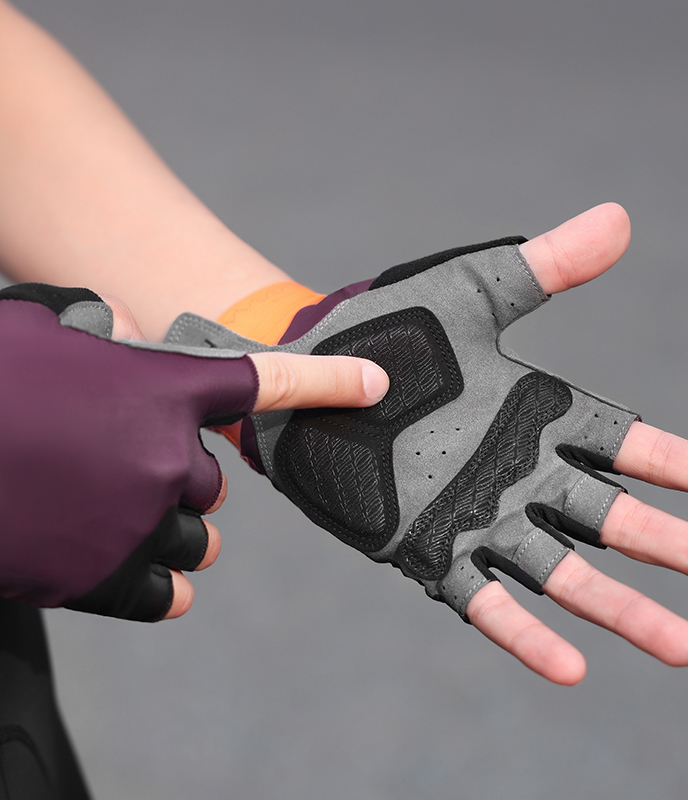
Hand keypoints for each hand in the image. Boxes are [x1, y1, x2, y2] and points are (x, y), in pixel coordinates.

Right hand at [0, 286, 387, 620]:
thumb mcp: (47, 325)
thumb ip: (108, 329)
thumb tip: (136, 329)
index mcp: (163, 387)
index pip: (271, 382)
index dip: (331, 382)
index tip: (376, 386)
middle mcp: (167, 456)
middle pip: (213, 476)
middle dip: (178, 470)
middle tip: (122, 459)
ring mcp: (139, 521)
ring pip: (197, 535)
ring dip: (169, 523)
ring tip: (115, 509)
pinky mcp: (101, 579)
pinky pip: (165, 593)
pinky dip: (160, 585)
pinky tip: (140, 570)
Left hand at [166, 204, 687, 678]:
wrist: (310, 374)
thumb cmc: (389, 328)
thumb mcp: (471, 292)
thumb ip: (544, 268)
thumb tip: (620, 219)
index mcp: (541, 414)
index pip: (640, 450)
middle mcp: (521, 474)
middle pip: (622, 521)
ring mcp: (476, 516)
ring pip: (565, 573)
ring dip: (625, 610)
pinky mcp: (425, 548)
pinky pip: (483, 600)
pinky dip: (524, 633)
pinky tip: (573, 669)